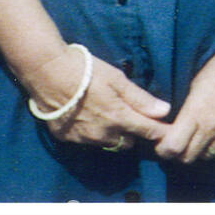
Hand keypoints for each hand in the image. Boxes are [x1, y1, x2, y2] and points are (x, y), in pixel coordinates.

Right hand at [26, 45, 170, 151]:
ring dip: (113, 133)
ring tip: (107, 113)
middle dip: (133, 132)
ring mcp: (84, 139)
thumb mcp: (117, 79)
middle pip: (128, 142)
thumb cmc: (86, 70)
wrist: (47, 73)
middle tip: (131, 115)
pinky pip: (88, 141)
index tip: (167, 130)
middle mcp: (103, 134)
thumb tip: (165, 111)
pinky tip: (86, 115)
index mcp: (119, 117)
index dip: (160, 131)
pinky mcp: (68, 139)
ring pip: (108, 143)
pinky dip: (92, 132)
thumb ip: (140, 99)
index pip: (148, 131)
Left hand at [152, 51, 214, 163]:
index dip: (164, 150)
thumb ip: (185, 112)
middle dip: (180, 152)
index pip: (173, 147)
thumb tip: (174, 128)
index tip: (163, 145)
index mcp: (195, 113)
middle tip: (180, 143)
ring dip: (201, 151)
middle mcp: (211, 127)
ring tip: (200, 140)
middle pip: (188, 157)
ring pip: (207, 157)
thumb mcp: (194, 87)